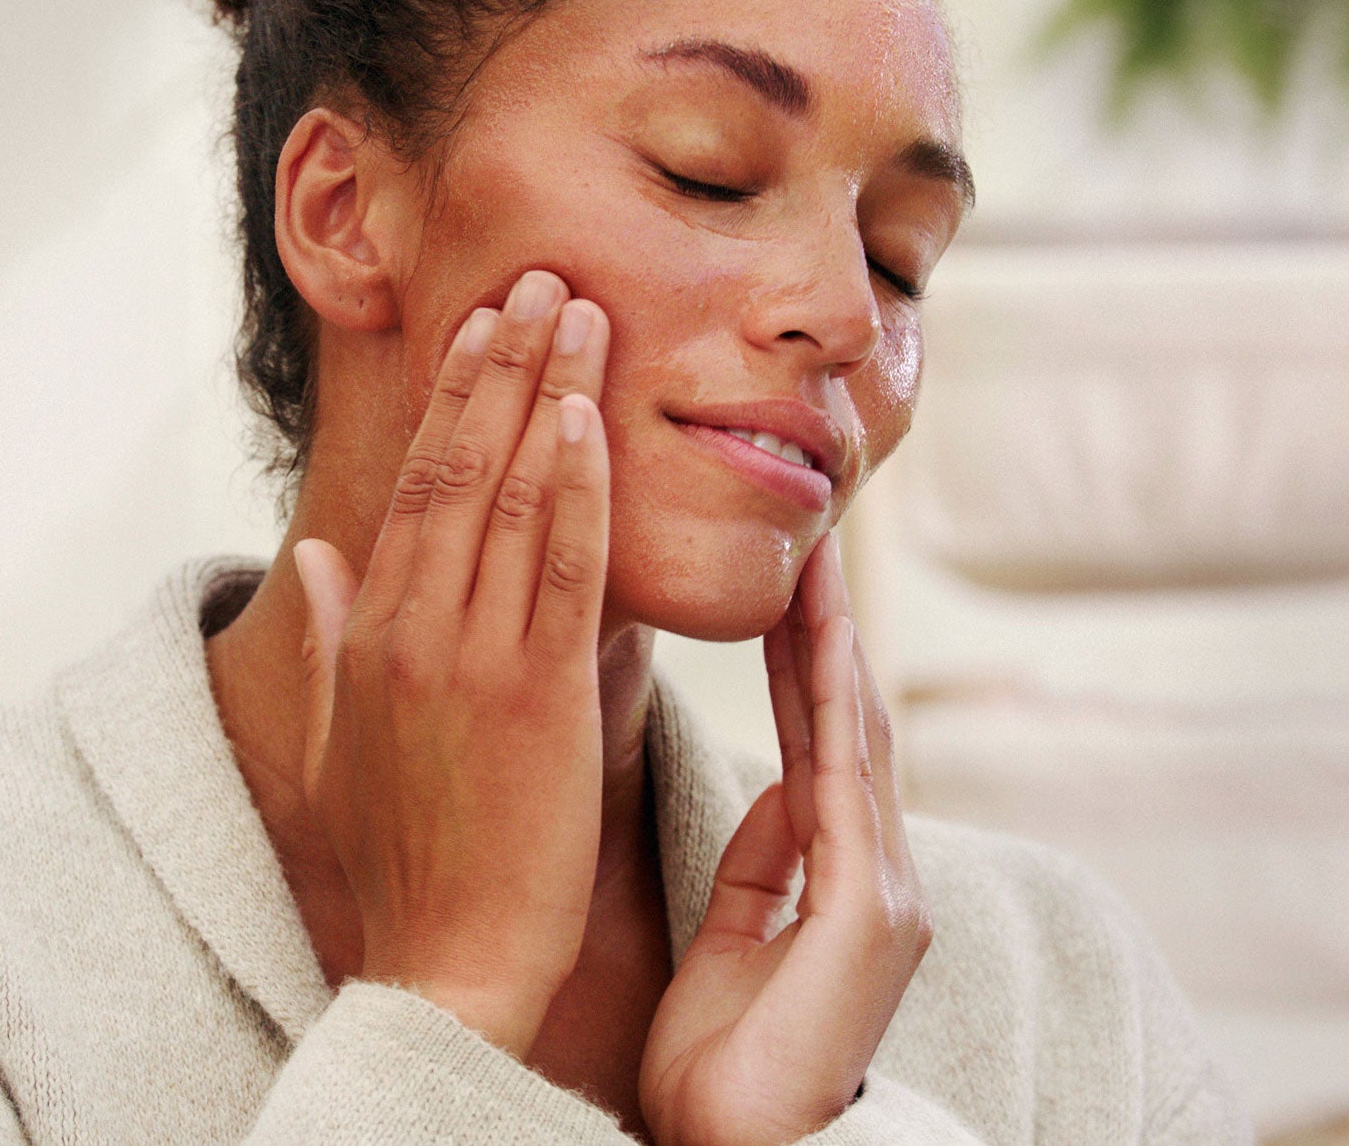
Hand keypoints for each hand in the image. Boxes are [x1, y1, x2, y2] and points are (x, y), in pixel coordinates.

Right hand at [292, 269, 610, 1059]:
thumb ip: (326, 635)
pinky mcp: (535, 695)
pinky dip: (572, 487)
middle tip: (543, 277)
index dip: (454, 393)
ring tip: (578, 312)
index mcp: (368, 628)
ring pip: (507, 495)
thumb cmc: (406, 847)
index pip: (415, 479)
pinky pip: (558, 568)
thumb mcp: (339, 736)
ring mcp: (469, 655)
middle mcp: (410, 624)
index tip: (487, 322)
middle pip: (459, 463)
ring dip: (545, 394)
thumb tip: (316, 553)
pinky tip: (590, 419)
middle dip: (503, 362)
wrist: (445, 960)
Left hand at [638, 532, 932, 1145]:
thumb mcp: (733, 939)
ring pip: (854, 731)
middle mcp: (874, 868)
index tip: (777, 584)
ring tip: (811, 561)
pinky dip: (830, 701)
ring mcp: (880, 887)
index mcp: (838, 873)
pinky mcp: (865, 909)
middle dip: (822, 629)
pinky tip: (818, 638)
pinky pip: (841, 778)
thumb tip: (778, 785)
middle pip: (846, 718)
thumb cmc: (727, 1067)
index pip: (818, 736)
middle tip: (801, 540)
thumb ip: (762, 861)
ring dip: (832, 642)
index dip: (800, 657)